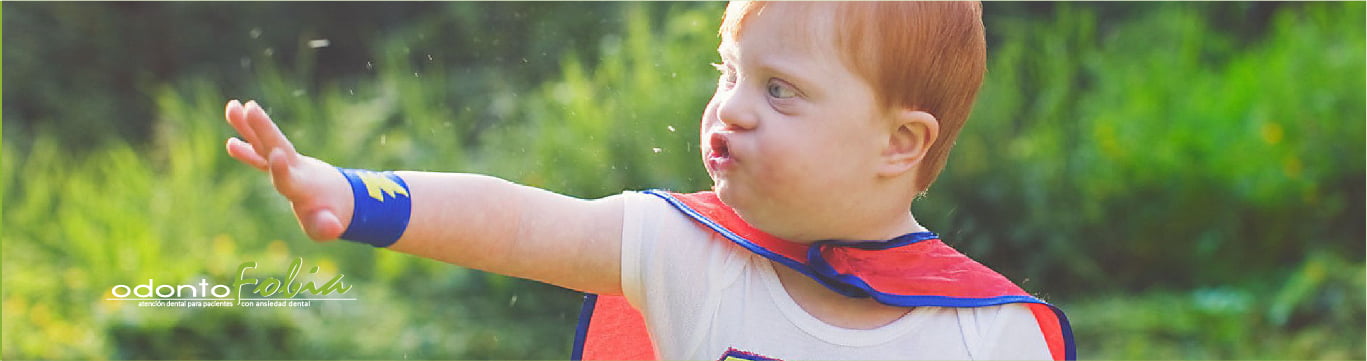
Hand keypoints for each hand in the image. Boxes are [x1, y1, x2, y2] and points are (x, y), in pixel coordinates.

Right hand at [224, 100, 351, 240]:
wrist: (340, 196)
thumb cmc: (332, 215)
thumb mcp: (330, 226)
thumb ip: (327, 227)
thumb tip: (331, 229)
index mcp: (304, 187)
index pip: (289, 178)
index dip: (282, 170)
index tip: (276, 154)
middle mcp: (295, 169)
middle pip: (277, 146)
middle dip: (264, 129)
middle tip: (250, 107)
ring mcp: (287, 164)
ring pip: (265, 144)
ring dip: (249, 127)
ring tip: (232, 106)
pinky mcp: (280, 165)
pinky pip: (260, 156)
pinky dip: (247, 149)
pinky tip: (229, 142)